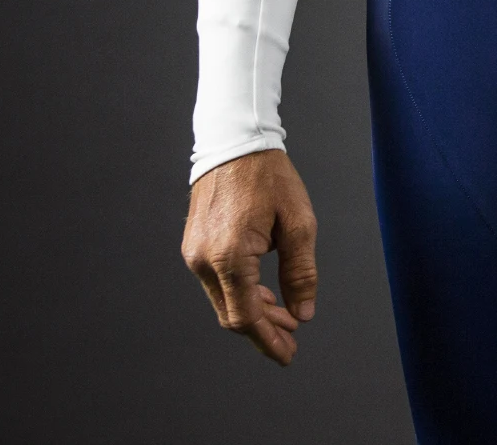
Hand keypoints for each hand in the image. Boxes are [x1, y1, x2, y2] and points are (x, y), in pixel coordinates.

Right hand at [181, 149, 318, 364]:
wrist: (234, 141)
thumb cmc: (268, 176)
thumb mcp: (298, 223)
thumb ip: (301, 272)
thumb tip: (302, 313)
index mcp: (230, 256)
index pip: (247, 317)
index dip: (269, 341)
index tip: (288, 355)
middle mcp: (204, 259)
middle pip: (232, 315)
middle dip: (264, 331)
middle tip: (292, 337)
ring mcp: (194, 253)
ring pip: (223, 300)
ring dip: (252, 312)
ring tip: (283, 315)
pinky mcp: (193, 245)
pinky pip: (216, 282)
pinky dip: (239, 293)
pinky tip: (262, 294)